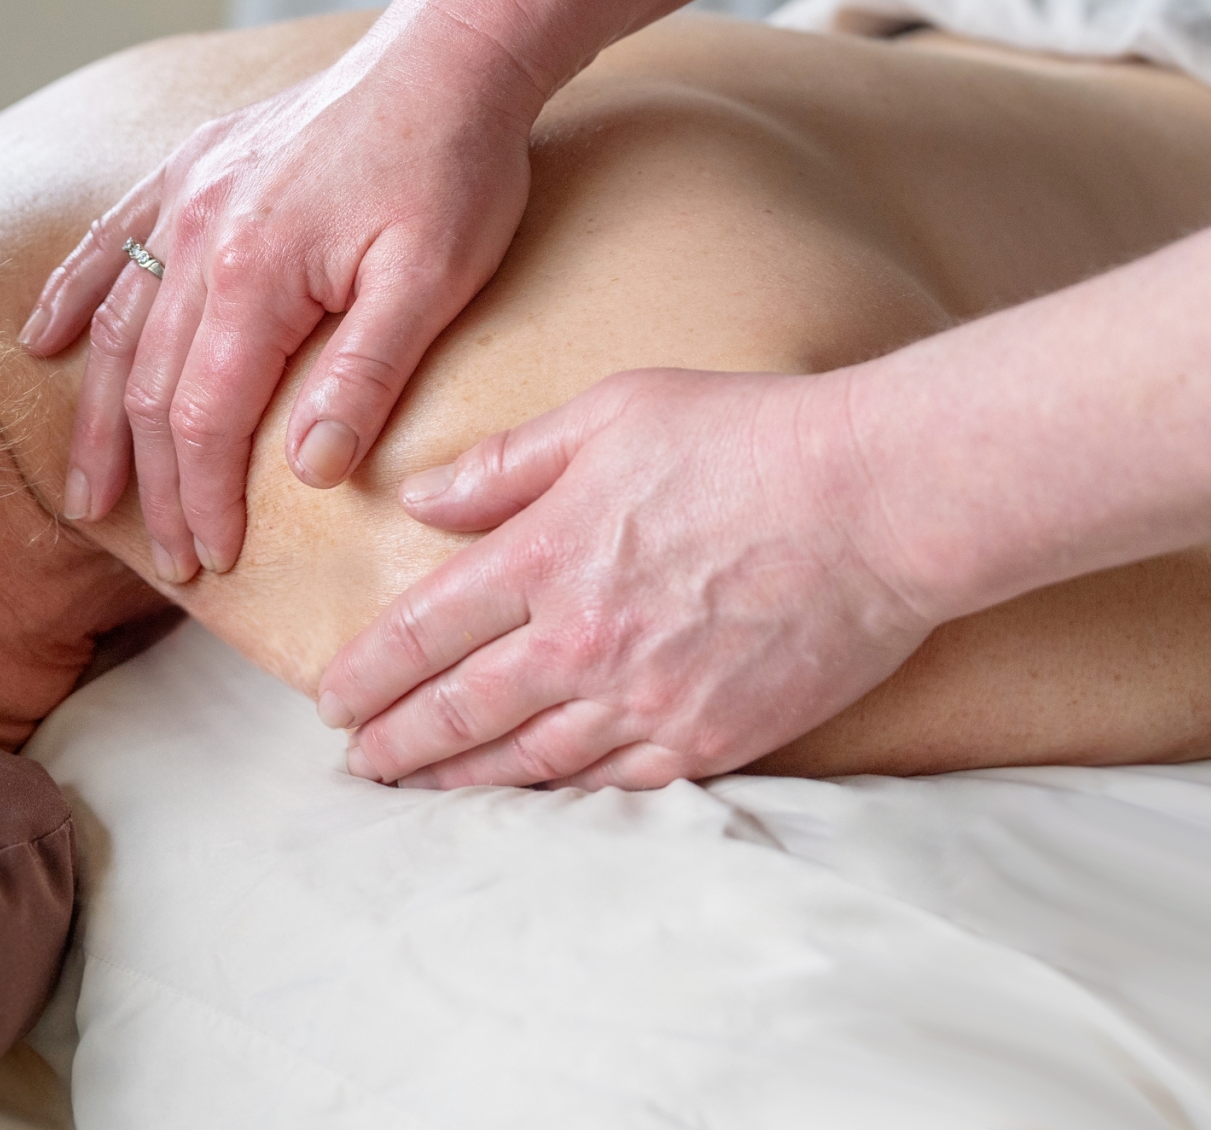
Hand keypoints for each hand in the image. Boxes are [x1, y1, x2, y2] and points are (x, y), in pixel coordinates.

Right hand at [22, 0, 544, 582]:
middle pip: (151, 387)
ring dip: (99, 418)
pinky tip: (45, 343)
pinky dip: (75, 295)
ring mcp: (188, 197)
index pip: (204, 419)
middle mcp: (199, 235)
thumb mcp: (433, 282)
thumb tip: (312, 474)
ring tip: (90, 491)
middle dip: (153, 484)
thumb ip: (364, 378)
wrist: (446, 54)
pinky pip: (114, 240)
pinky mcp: (195, 167)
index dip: (202, 498)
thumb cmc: (453, 167)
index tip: (211, 560)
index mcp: (255, 274)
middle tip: (164, 558)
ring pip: (121, 327)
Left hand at [314, 367, 945, 789]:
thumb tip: (420, 501)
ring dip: (459, 780)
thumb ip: (506, 465)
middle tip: (355, 763)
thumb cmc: (748, 438)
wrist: (878, 502)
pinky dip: (557, 794)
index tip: (332, 699)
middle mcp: (582, 638)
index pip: (426, 630)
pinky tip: (527, 796)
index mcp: (548, 553)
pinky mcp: (709, 738)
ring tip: (416, 790)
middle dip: (396, 742)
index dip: (369, 673)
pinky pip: (611, 784)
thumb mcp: (611, 414)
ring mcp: (645, 698)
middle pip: (459, 709)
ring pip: (526, 759)